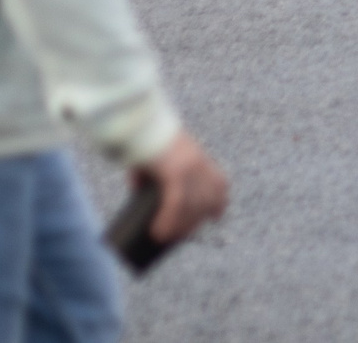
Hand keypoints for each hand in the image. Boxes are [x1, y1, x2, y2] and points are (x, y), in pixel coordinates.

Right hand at [135, 129, 228, 243]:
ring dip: (181, 226)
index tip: (215, 217)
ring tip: (167, 237)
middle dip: (197, 220)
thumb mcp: (152, 156)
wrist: (139, 120)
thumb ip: (148, 171)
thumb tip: (136, 189)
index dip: (219, 202)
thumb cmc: (143, 135)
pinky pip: (176, 203)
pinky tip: (159, 233)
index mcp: (198, 157)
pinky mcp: (174, 171)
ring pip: (193, 206)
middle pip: (208, 199)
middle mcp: (199, 163)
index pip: (220, 183)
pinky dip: (168, 221)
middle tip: (181, 234)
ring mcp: (189, 167)